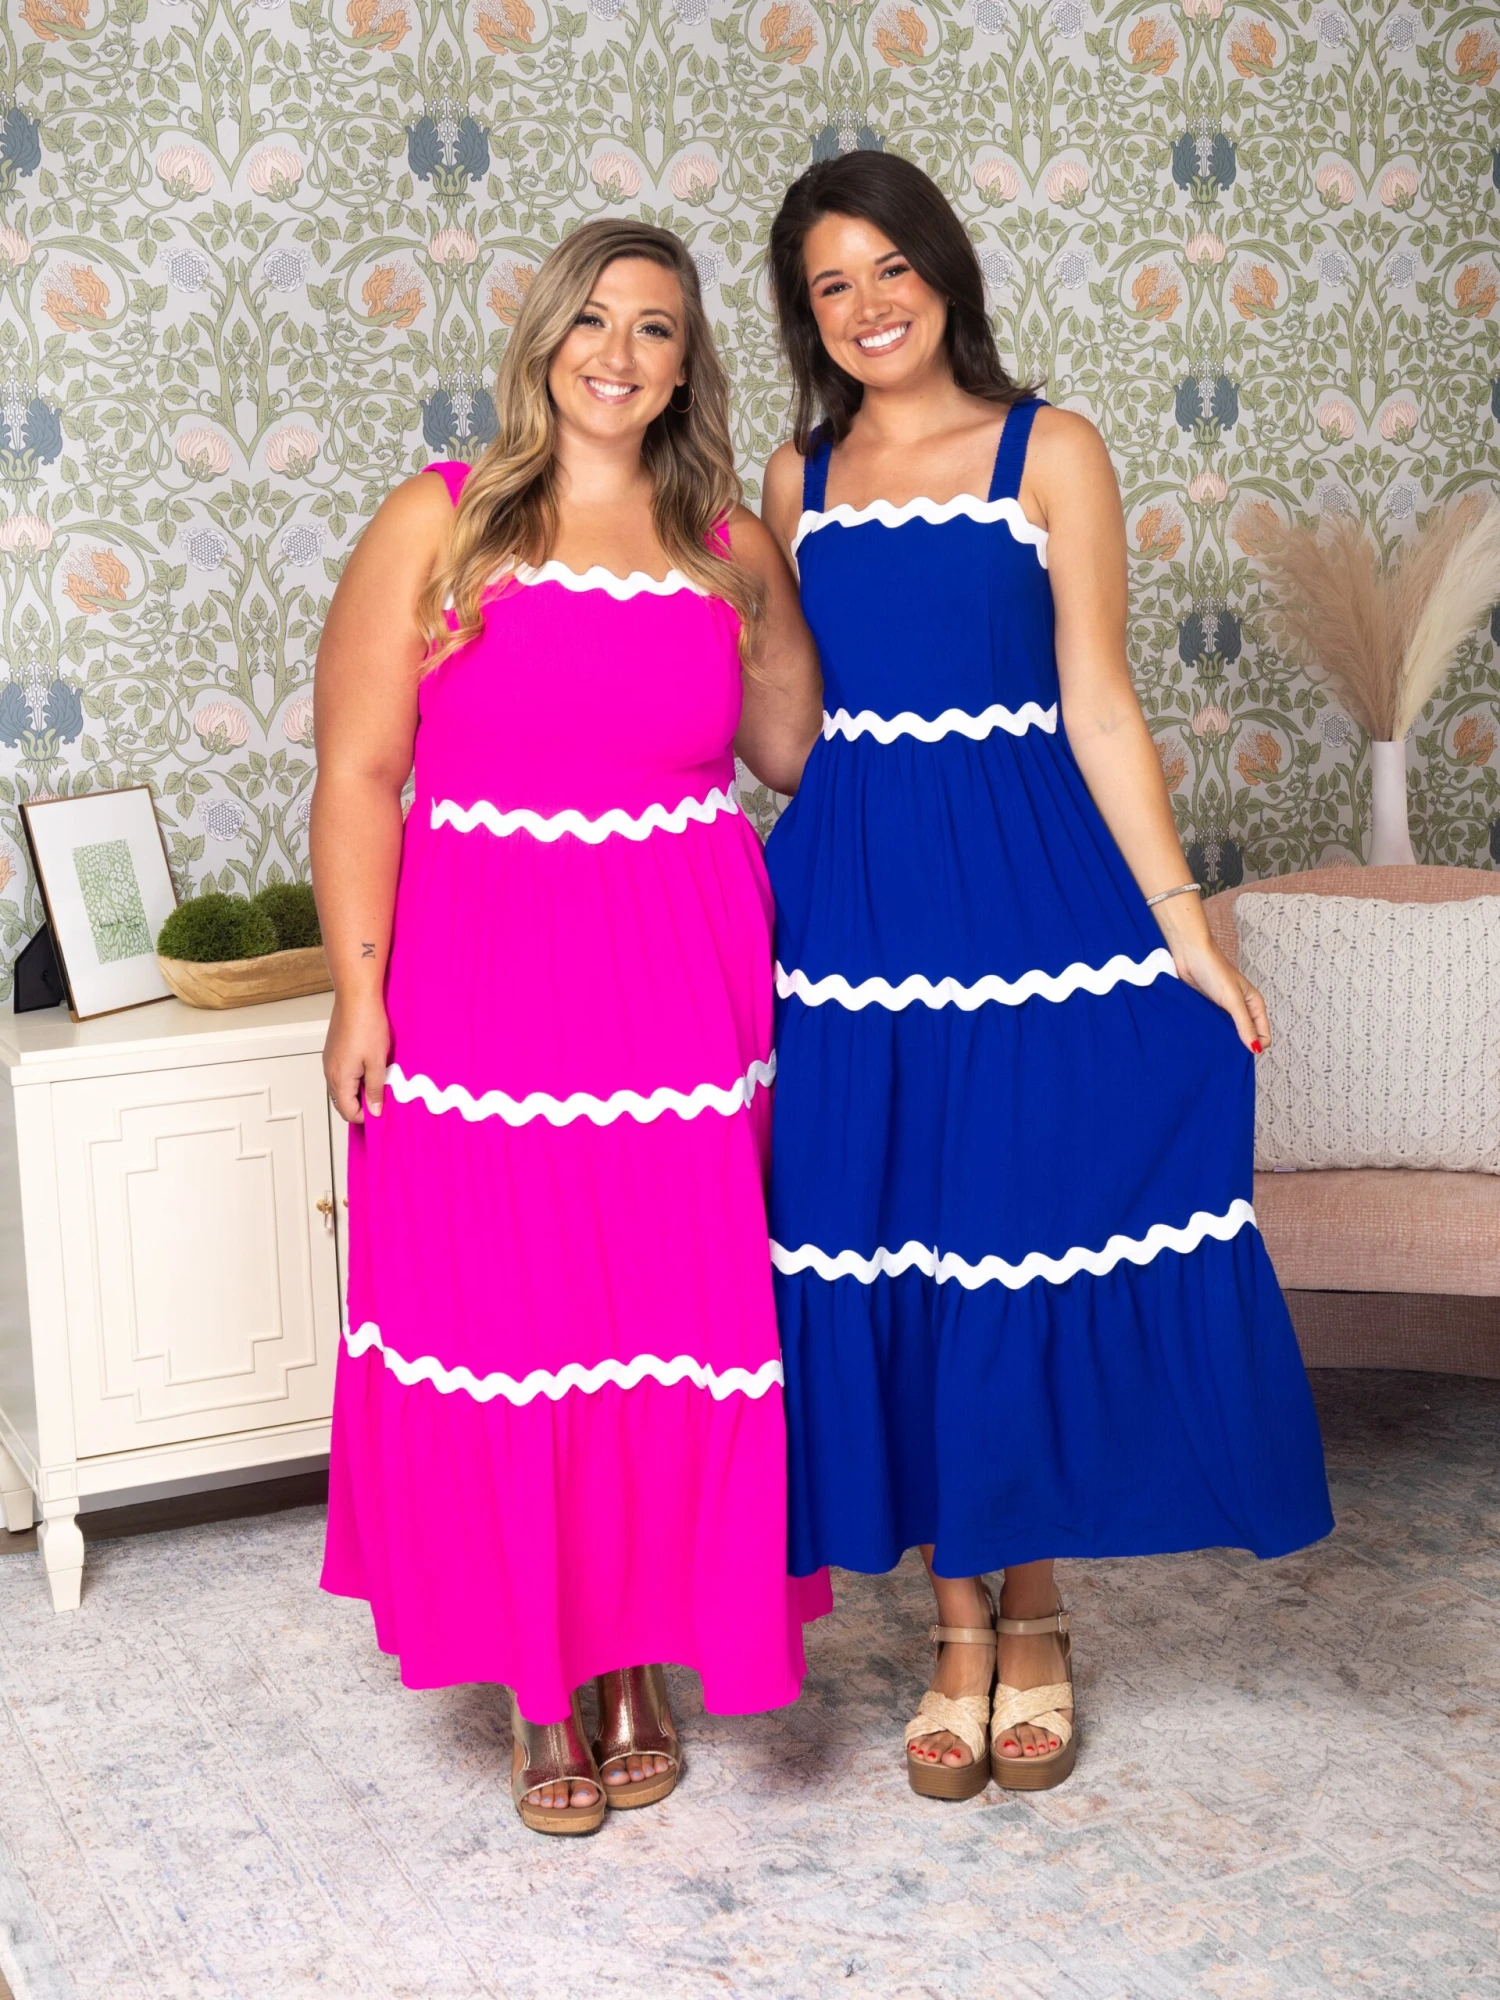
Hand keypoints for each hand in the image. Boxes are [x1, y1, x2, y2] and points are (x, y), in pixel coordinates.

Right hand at [324, 993, 390, 1121]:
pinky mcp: (333, 1051)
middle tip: (381, 1098)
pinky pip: (340, 1073)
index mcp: (339, 1079)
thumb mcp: (377, 1062)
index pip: (348, 1112)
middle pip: (342, 1102)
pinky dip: (353, 1077)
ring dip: (358, 1090)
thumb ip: (376, 1089)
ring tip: (377, 1081)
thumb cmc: (367, 1025)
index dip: (366, 1116)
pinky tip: (368, 1067)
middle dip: (361, 1105)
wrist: (356, 998)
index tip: (382, 1111)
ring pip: (341, 1087)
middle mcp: (329, 1072)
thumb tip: (374, 1110)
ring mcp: (329, 1061)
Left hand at [1169, 934, 1270, 1054]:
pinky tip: (1204, 1038)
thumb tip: (1255, 1048)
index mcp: (1254, 1004)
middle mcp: (1242, 1008)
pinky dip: (1210, 1033)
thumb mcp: (1232, 999)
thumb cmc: (1213, 968)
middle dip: (1238, 1046)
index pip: (1263, 1034)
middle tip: (1226, 1053)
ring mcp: (1224, 1010)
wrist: (1189, 954)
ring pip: (1228, 1033)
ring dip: (1223, 1040)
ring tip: (1214, 1047)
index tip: (1240, 1052)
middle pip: (1246, 1036)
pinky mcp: (1209, 1009)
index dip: (1255, 1045)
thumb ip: (1244, 1024)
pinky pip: (1213, 1027)